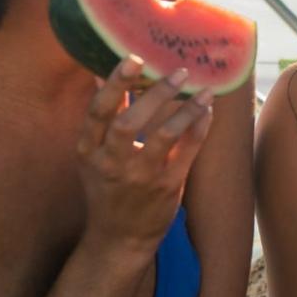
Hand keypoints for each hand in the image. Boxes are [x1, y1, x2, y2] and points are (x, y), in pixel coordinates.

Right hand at [77, 57, 214, 250]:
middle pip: (128, 123)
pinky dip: (198, 129)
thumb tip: (98, 74)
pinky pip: (186, 153)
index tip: (133, 58)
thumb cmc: (107, 189)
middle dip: (154, 94)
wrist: (119, 238)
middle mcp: (111, 164)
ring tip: (202, 89)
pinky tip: (207, 110)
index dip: (114, 84)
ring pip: (162, 137)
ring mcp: (139, 177)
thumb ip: (100, 118)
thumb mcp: (93, 156)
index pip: (97, 112)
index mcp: (89, 152)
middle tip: (177, 71)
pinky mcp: (166, 187)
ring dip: (184, 109)